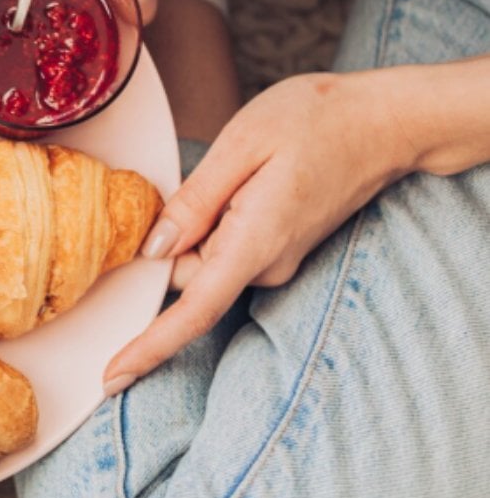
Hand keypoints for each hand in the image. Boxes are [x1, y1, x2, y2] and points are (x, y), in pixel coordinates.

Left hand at [102, 71, 410, 393]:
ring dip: (192, 226)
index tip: (112, 377)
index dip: (149, 346)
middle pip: (186, 277)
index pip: (194, 312)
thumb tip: (154, 249)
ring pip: (203, 259)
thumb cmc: (316, 120)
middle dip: (165, 242)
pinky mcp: (279, 249)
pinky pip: (224, 247)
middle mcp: (267, 265)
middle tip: (189, 176)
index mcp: (255, 244)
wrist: (385, 122)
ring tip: (226, 168)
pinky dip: (212, 222)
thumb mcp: (241, 145)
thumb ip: (194, 200)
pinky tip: (237, 179)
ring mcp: (277, 260)